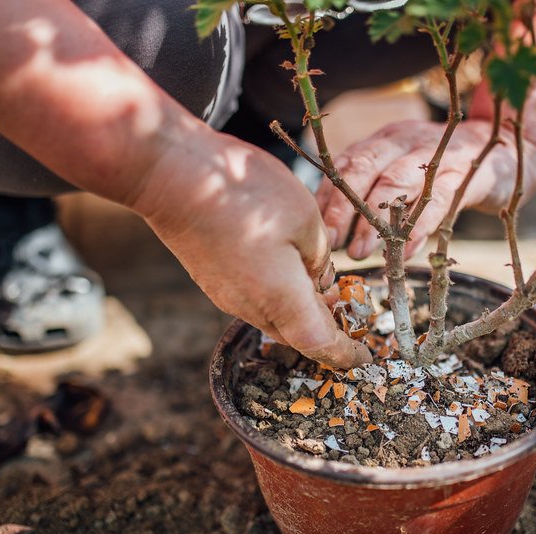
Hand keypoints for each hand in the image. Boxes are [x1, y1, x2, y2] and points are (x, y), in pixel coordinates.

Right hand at [137, 130, 371, 368]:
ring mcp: (227, 296)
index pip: (322, 345)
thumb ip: (321, 257)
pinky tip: (289, 269)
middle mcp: (253, 308)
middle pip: (298, 335)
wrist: (170, 176)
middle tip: (351, 312)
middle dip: (328, 330)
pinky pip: (255, 300)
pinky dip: (280, 296)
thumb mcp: (306, 217)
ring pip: (276, 318)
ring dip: (302, 310)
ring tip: (324, 286)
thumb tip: (320, 277)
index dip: (346, 354)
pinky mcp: (212, 280)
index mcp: (283, 301)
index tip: (364, 356)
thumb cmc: (243, 192)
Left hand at [316, 119, 519, 259]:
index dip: (329, 197)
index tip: (317, 232)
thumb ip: (372, 189)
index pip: (347, 163)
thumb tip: (333, 230)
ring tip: (361, 252)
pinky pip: (439, 199)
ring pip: (397, 183)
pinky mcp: (468, 173)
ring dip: (376, 220)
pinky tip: (407, 250)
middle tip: (333, 245)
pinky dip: (420, 225)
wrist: (505, 154)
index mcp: (384, 140)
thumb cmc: (442, 169)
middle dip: (344, 209)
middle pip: (365, 170)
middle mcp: (405, 140)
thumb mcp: (403, 170)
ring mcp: (437, 154)